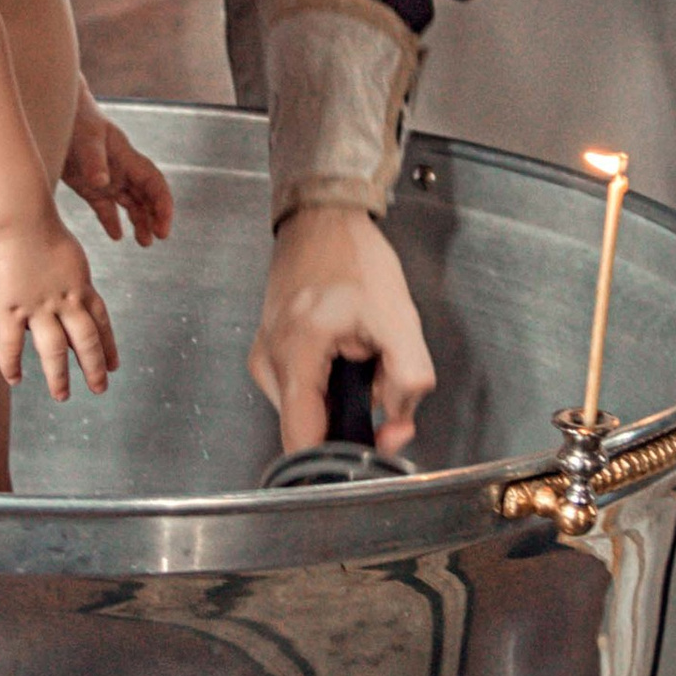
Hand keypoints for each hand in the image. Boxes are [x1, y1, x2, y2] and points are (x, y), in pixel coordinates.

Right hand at [0, 213, 117, 399]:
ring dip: (59, 376)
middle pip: (86, 341)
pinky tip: (15, 380)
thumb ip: (61, 265)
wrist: (19, 214)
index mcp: (80, 283)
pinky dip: (12, 364)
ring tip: (62, 396)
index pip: (101, 321)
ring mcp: (38, 307)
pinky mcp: (10, 309)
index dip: (108, 345)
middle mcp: (65, 300)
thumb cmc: (35, 216)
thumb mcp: (62, 246)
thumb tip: (54, 268)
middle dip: (94, 368)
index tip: (114, 364)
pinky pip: (11, 345)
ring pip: (54, 350)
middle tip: (100, 388)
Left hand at [64, 89, 172, 244]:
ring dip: (139, 221)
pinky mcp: (89, 186)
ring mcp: (106, 178)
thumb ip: (94, 160)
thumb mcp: (86, 138)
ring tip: (144, 242)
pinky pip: (105, 207)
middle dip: (156, 216)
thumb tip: (102, 183)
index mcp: (128, 158)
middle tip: (157, 238)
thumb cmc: (75, 119)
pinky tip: (117, 236)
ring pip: (130, 203)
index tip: (164, 226)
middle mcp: (122, 170)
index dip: (163, 205)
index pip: (154, 184)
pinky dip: (112, 221)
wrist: (54, 113)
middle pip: (147, 196)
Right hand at [249, 205, 435, 456]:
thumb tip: (398, 421)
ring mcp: (266, 358)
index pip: (303, 441)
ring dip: (345, 397)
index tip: (372, 445)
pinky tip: (346, 352)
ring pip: (312, 409)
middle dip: (354, 416)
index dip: (342, 456)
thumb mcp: (399, 318)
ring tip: (362, 354)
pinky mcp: (272, 353)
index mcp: (296, 352)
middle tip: (382, 379)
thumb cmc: (352, 257)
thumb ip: (408, 378)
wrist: (322, 220)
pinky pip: (306, 389)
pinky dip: (332, 382)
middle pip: (313, 427)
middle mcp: (270, 361)